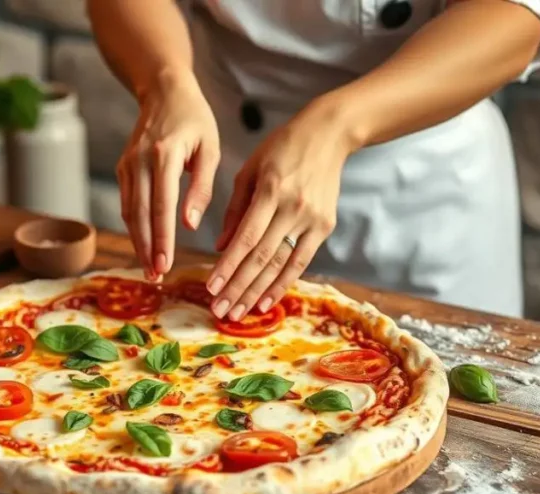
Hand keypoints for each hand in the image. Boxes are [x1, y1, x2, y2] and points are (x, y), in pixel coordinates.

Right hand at [117, 71, 219, 278]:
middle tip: (155, 276)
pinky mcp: (122, 168)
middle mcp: (140, 161)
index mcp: (165, 155)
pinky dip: (133, 226)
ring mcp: (127, 164)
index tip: (165, 264)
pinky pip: (126, 203)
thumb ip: (202, 187)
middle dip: (146, 248)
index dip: (161, 239)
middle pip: (139, 214)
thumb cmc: (194, 119)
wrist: (164, 90)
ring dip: (137, 242)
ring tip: (149, 268)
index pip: (161, 205)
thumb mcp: (210, 148)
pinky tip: (144, 245)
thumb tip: (190, 225)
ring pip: (128, 212)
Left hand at [207, 102, 356, 319]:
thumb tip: (220, 248)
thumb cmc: (280, 148)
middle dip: (238, 287)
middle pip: (262, 257)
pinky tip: (266, 302)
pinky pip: (301, 262)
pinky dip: (283, 284)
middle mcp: (293, 207)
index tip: (211, 288)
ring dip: (258, 292)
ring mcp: (312, 219)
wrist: (328, 135)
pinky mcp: (325, 226)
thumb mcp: (249, 170)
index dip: (228, 266)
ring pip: (281, 264)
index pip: (246, 238)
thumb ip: (234, 210)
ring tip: (238, 314)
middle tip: (219, 311)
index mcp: (271, 190)